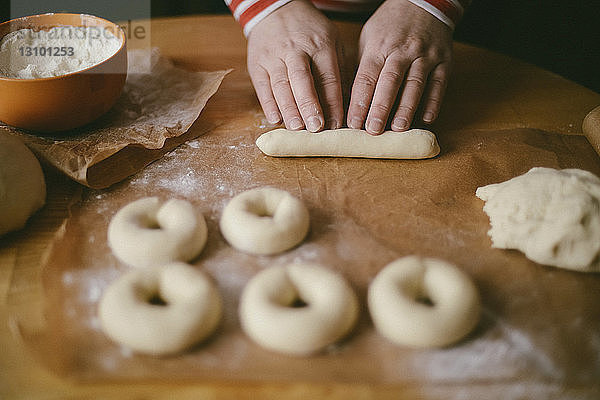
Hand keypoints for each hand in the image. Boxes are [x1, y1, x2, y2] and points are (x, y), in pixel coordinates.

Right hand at [247, 0, 343, 131]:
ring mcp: (274, 56)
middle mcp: (296, 50)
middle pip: (302, 80)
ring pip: (281, 85)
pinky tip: (275, 119)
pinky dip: (268, 104)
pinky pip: (262, 86)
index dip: (332, 103)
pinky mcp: (257, 63)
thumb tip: (348, 103)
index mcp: (320, 45)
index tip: (336, 123)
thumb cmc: (310, 32)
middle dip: (309, 105)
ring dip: (289, 109)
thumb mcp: (332, 41)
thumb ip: (339, 69)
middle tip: (315, 128)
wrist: (276, 10)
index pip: (328, 78)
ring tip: (297, 128)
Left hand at [347, 0, 452, 133]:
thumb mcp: (368, 39)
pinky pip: (440, 83)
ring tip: (398, 128)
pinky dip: (434, 102)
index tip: (353, 123)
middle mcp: (402, 51)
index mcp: (379, 46)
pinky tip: (427, 119)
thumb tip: (350, 100)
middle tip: (373, 130)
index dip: (359, 102)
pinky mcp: (444, 60)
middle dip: (381, 108)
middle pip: (390, 82)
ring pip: (416, 84)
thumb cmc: (390, 26)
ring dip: (406, 108)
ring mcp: (425, 55)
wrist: (424, 2)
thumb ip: (362, 67)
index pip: (367, 77)